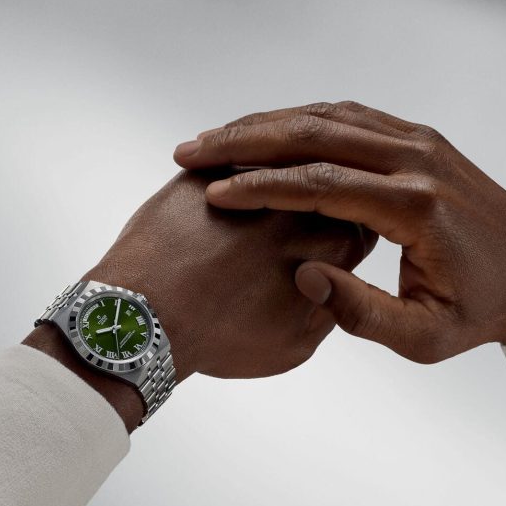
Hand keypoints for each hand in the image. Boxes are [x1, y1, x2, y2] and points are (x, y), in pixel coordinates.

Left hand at [85, 169, 374, 379]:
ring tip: (244, 226)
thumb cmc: (218, 336)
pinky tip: (213, 206)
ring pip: (272, 167)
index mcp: (332, 241)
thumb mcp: (294, 345)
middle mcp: (299, 200)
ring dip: (268, 183)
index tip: (318, 250)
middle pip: (319, 189)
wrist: (149, 317)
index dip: (339, 235)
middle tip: (281, 237)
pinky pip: (224, 161)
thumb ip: (328, 307)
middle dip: (309, 205)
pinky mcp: (205, 170)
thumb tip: (335, 287)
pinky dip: (224, 177)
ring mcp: (250, 177)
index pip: (357, 223)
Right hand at [174, 101, 505, 361]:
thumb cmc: (483, 311)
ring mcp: (421, 143)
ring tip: (216, 140)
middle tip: (192, 151)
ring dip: (267, 124)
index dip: (258, 187)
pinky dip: (301, 121)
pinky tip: (266, 135)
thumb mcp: (423, 336)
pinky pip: (350, 117)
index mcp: (415, 207)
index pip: (318, 184)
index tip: (212, 194)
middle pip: (314, 134)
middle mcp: (418, 161)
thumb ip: (360, 312)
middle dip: (245, 142)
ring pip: (328, 116)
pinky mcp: (421, 141)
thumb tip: (303, 275)